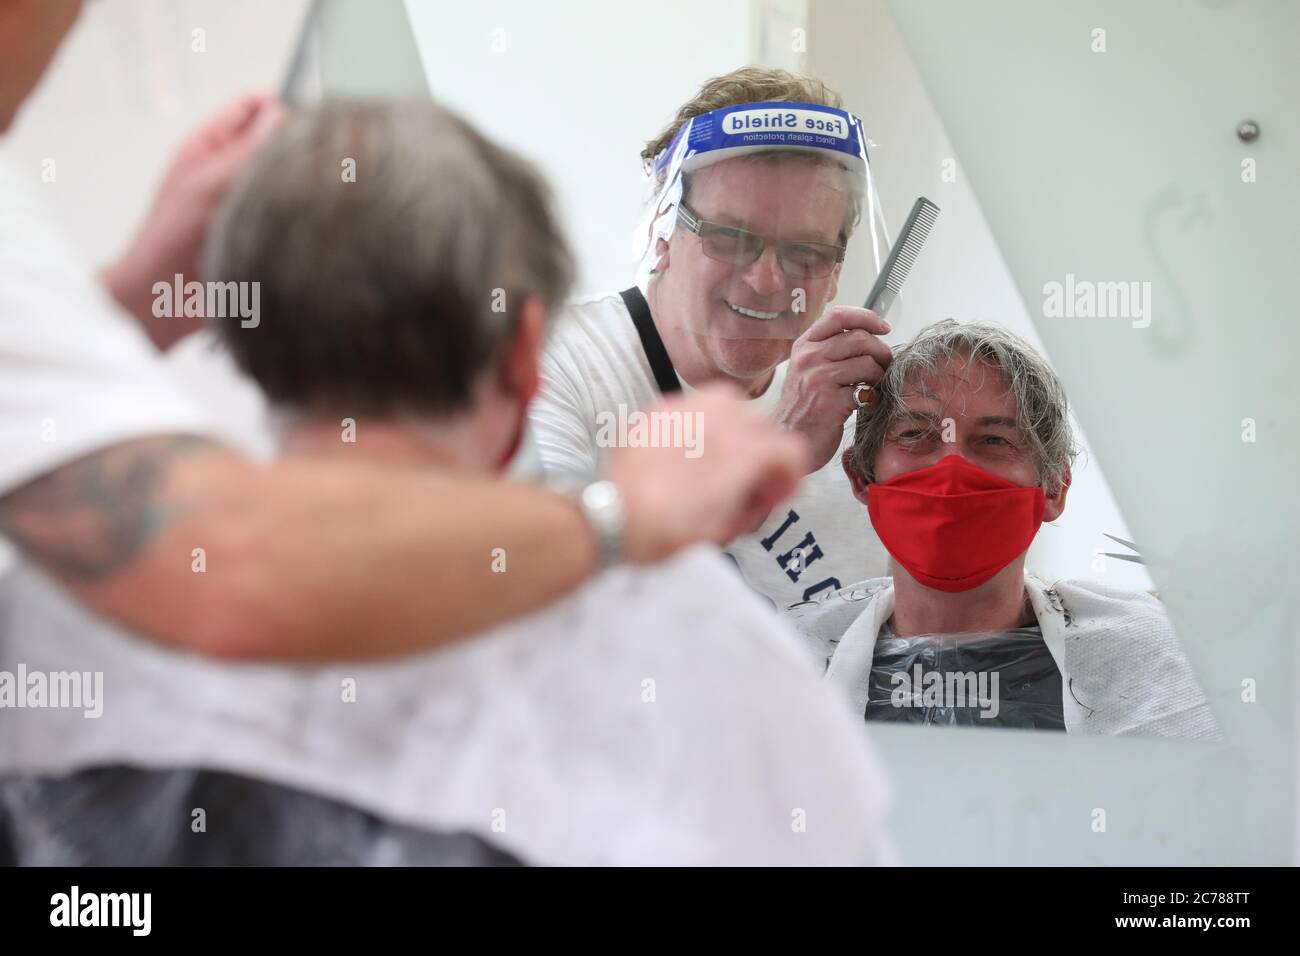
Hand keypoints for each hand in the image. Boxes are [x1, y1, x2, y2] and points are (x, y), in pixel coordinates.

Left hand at [102, 93, 286, 347]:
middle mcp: (233, 171)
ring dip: (299, 190)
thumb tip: (281, 114)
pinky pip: (293, 217)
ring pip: (289, 181)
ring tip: (304, 202)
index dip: (280, 109)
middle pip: (277, 144)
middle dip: (297, 152)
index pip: (253, 108)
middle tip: (311, 168)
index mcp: (211, 148)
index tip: (305, 127)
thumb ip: (244, 150)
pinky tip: (307, 226)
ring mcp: (249, 202)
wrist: (165, 299)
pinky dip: (303, 219)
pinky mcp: (264, 233)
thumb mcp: (206, 185)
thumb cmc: (170, 242)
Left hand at [608, 386, 810, 562]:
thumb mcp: (721, 529)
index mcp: (739, 454)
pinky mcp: (659, 411)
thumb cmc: (660, 531)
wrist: (609, 517)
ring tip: (723, 458)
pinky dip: (703, 423)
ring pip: (733, 403)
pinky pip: (696, 405)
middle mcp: (716, 423)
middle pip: (764, 424)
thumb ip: (752, 504)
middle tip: (750, 481)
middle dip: (765, 452)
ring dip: (737, 429)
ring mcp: (685, 411)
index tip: (777, 492)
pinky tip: (691, 451)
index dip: (791, 475)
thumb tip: (762, 491)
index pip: (791, 449)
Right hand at [771, 305, 891, 472]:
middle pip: (859, 338)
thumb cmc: (803, 406)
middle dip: (881, 351)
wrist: (787, 440)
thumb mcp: (807, 369)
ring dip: (880, 376)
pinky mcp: (829, 402)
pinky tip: (868, 406)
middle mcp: (808, 358)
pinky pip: (866, 391)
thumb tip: (869, 335)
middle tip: (886, 366)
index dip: (867, 317)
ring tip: (874, 388)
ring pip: (867, 363)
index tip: (884, 328)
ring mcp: (817, 379)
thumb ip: (829, 350)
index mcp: (804, 345)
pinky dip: (874, 399)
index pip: (839, 315)